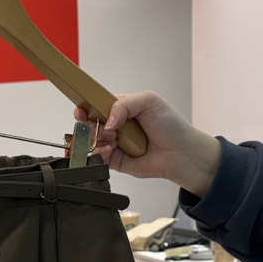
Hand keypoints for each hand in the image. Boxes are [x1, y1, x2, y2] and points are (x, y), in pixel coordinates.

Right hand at [74, 91, 221, 196]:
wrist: (180, 153)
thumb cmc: (170, 126)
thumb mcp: (149, 101)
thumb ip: (125, 104)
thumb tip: (108, 120)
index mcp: (121, 108)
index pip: (96, 105)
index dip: (86, 107)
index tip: (82, 111)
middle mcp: (116, 125)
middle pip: (89, 123)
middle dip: (91, 125)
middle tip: (102, 127)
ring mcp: (114, 143)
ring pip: (91, 140)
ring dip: (98, 139)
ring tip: (113, 140)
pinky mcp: (114, 160)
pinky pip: (98, 157)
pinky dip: (100, 152)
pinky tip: (111, 149)